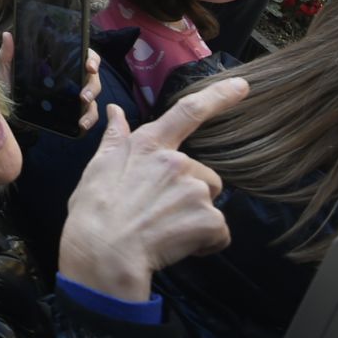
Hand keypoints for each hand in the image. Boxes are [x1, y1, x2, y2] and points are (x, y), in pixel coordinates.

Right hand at [58, 78, 250, 301]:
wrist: (103, 252)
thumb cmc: (94, 211)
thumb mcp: (98, 166)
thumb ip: (115, 138)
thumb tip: (114, 111)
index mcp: (149, 144)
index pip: (188, 111)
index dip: (219, 96)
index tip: (243, 85)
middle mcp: (176, 161)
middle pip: (203, 176)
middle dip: (188, 195)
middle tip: (157, 213)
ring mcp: (194, 189)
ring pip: (209, 203)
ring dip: (196, 218)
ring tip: (164, 230)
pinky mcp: (208, 219)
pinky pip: (218, 232)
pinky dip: (204, 242)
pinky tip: (178, 246)